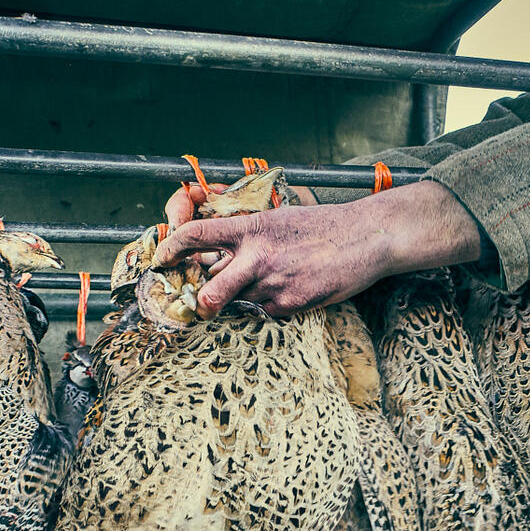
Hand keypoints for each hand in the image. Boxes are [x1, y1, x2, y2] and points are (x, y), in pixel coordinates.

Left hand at [152, 181, 482, 317]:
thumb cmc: (323, 226)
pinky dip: (276, 304)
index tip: (162, 260)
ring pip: (242, 301)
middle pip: (211, 291)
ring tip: (279, 278)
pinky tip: (298, 286)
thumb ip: (247, 235)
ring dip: (250, 296)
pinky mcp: (292, 304)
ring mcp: (274, 283)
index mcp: (251, 228)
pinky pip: (269, 312)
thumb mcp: (279, 219)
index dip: (171, 249)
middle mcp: (257, 256)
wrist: (367, 237)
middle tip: (204, 303)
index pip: (196, 235)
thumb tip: (217, 253)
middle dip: (203, 303)